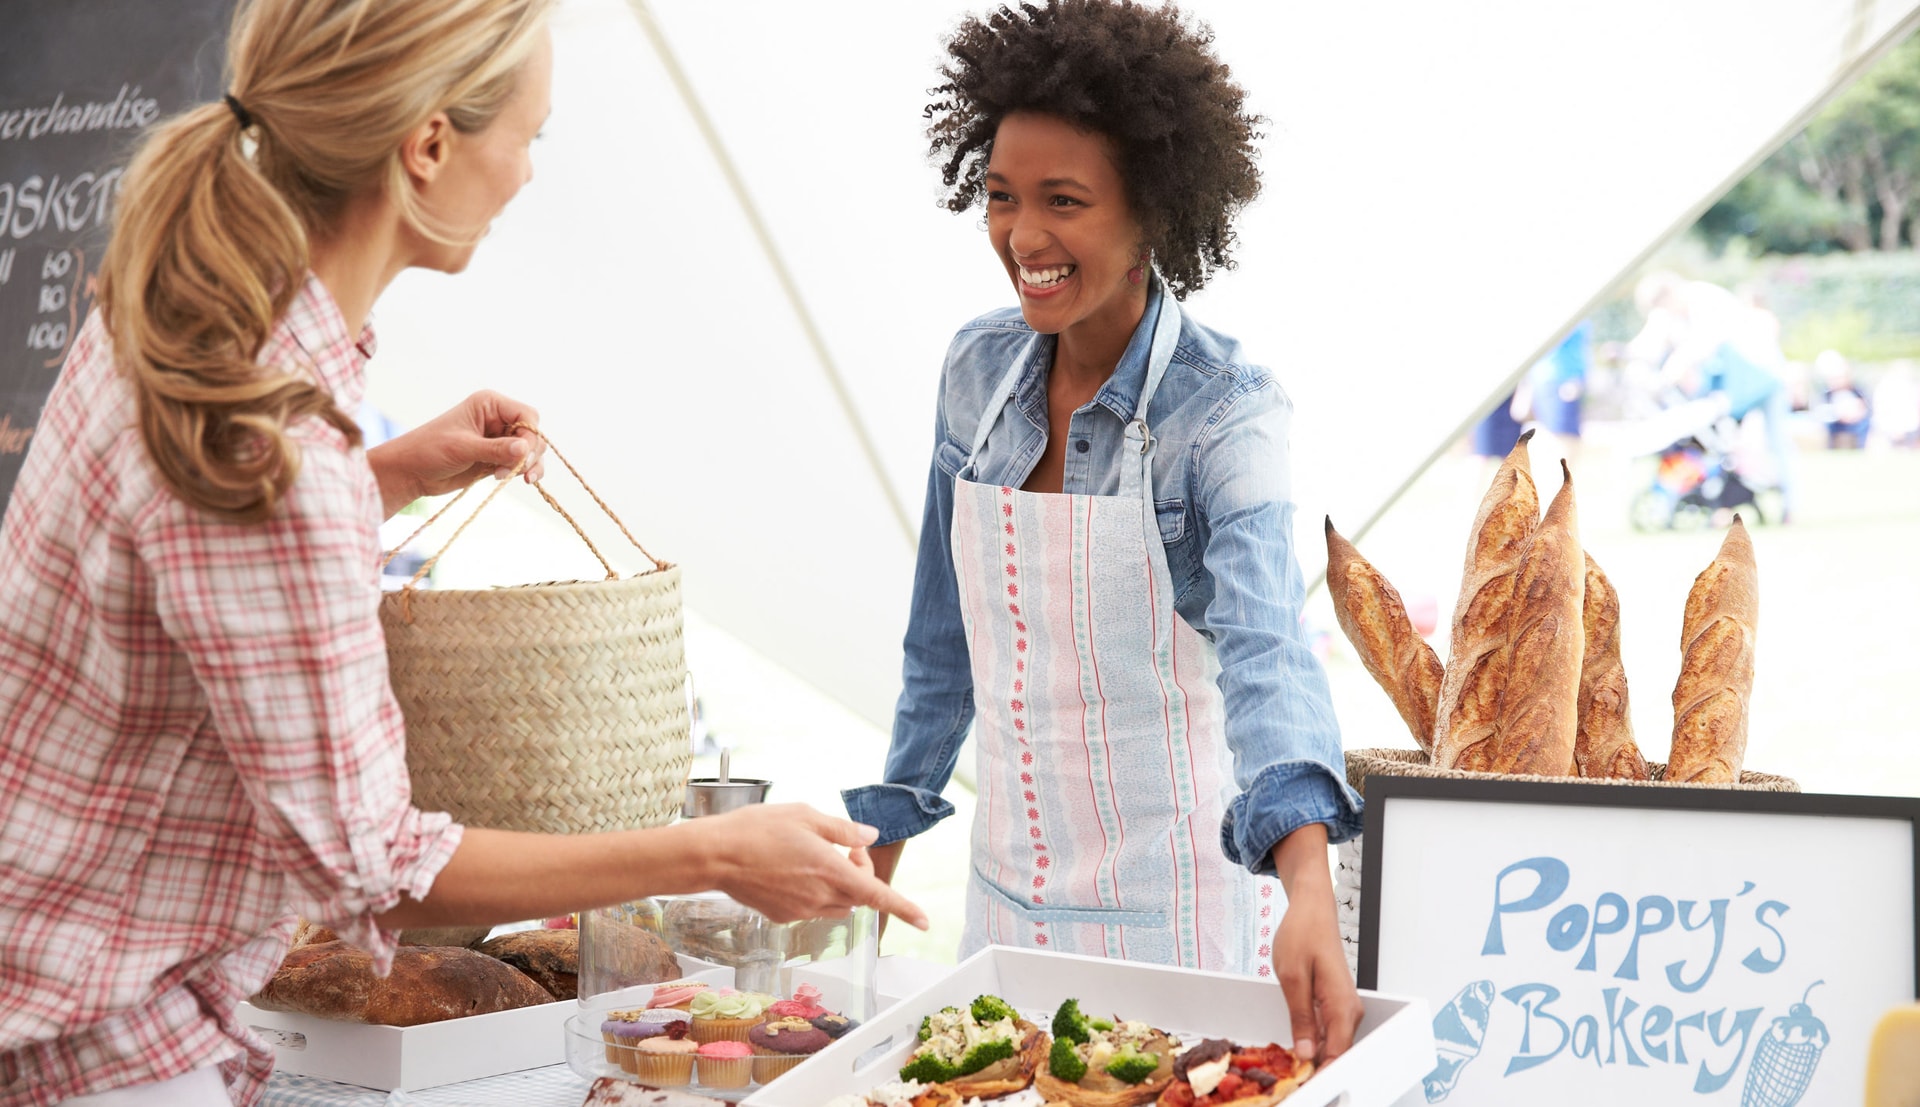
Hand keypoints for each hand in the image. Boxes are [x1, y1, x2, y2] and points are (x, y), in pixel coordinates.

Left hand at [365, 390, 546, 516]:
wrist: (411, 472)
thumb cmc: (429, 450)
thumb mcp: (463, 448)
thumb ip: (496, 449)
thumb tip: (525, 450)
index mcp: (490, 405)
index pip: (527, 415)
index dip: (530, 435)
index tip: (523, 455)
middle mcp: (498, 419)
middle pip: (532, 434)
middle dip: (529, 453)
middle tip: (518, 470)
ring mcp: (499, 440)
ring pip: (530, 450)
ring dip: (527, 465)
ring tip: (509, 477)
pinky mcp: (497, 458)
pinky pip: (522, 464)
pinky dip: (522, 472)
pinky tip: (510, 479)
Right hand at [700, 804, 928, 930]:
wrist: (715, 855)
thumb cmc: (757, 829)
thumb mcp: (806, 816)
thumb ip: (842, 830)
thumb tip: (869, 838)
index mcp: (831, 872)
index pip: (878, 895)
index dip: (905, 909)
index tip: (925, 922)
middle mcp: (820, 897)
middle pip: (859, 895)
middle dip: (861, 874)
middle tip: (844, 847)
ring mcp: (800, 910)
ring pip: (837, 903)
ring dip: (840, 884)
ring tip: (817, 855)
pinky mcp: (782, 916)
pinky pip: (812, 907)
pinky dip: (815, 891)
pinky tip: (792, 868)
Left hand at [1270, 825, 1363, 1065]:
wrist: (1312, 909)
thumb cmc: (1302, 934)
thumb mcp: (1291, 977)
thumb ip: (1300, 1018)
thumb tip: (1307, 1053)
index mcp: (1341, 1006)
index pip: (1337, 1055)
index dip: (1320, 1076)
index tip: (1303, 1087)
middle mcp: (1350, 1010)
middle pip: (1337, 1054)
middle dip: (1316, 1070)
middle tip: (1289, 1081)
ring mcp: (1345, 1008)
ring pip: (1333, 1045)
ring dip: (1314, 1057)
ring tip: (1290, 1068)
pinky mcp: (1336, 1005)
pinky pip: (1329, 1032)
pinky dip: (1314, 1042)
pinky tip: (1297, 1047)